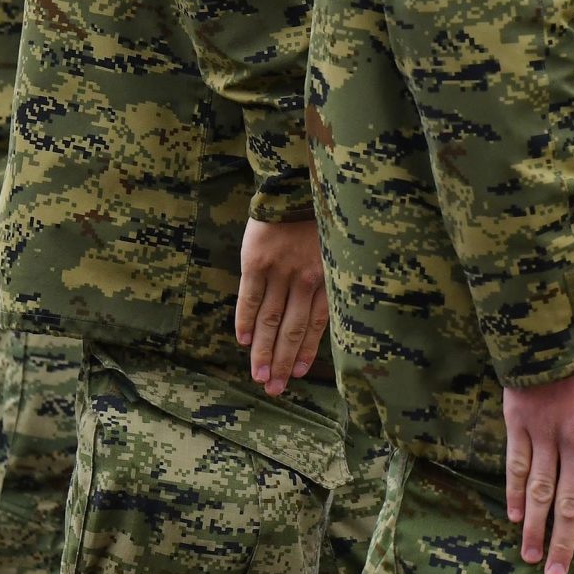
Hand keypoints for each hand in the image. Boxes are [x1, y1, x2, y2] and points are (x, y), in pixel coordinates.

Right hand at [234, 218, 328, 395]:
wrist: (296, 183)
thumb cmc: (318, 215)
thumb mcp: (333, 246)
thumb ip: (326, 276)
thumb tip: (318, 307)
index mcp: (326, 276)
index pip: (316, 324)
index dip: (305, 351)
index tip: (296, 375)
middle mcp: (305, 278)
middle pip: (292, 328)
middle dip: (281, 361)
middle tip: (273, 389)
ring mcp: (280, 271)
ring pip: (271, 319)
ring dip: (262, 350)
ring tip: (258, 376)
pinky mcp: (257, 261)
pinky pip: (250, 297)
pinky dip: (245, 320)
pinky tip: (241, 340)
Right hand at [503, 338, 573, 573]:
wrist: (561, 315)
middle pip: (570, 500)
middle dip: (564, 540)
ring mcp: (546, 432)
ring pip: (541, 490)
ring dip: (536, 527)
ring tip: (532, 557)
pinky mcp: (519, 421)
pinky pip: (517, 464)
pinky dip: (516, 492)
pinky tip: (515, 516)